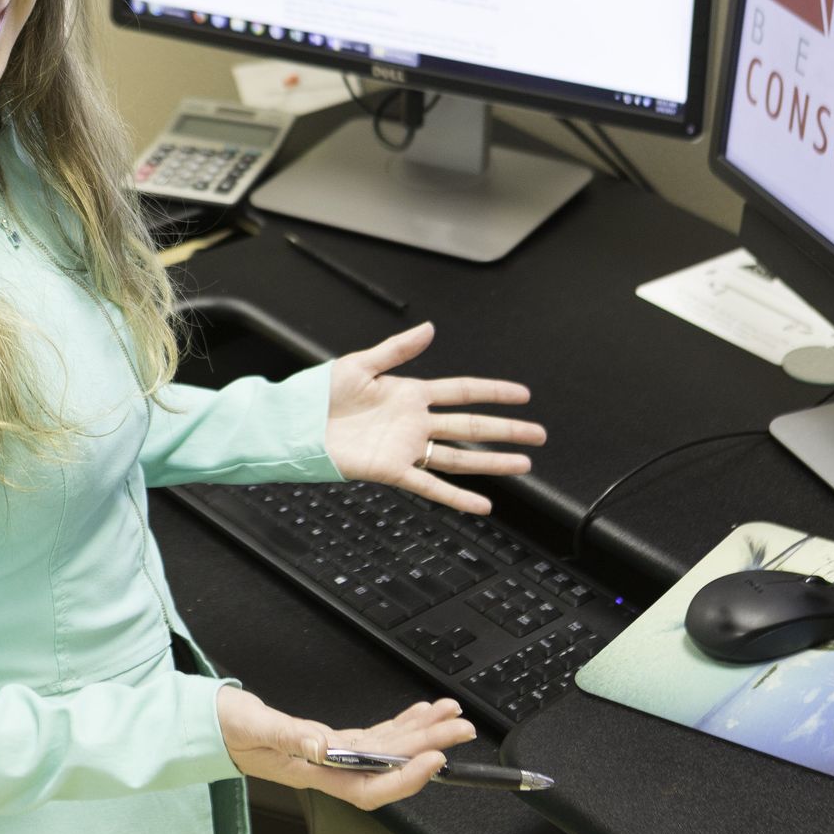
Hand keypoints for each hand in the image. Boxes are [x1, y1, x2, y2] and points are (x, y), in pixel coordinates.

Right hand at [216, 686, 474, 809]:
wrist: (214, 725)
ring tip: (451, 717)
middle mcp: (331, 766)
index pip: (368, 787)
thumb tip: (322, 744)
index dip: (405, 779)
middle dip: (429, 747)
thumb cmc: (229, 729)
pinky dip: (401, 723)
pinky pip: (375, 736)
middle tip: (460, 728)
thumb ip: (289, 736)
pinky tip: (420, 715)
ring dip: (423, 733)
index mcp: (313, 771)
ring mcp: (335, 753)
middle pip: (390, 764)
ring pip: (389, 749)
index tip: (434, 760)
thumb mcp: (255, 726)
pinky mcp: (333, 737)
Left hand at [325, 322, 544, 513]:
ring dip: (493, 463)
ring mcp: (407, 448)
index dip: (493, 391)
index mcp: (410, 393)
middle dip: (506, 430)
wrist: (294, 424)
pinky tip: (484, 504)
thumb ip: (398, 350)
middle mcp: (415, 422)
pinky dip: (457, 497)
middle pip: (471, 426)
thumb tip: (430, 328)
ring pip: (460, 457)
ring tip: (525, 465)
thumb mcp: (360, 364)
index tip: (523, 394)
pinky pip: (431, 486)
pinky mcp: (392, 471)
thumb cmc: (320, 394)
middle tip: (539, 434)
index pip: (463, 390)